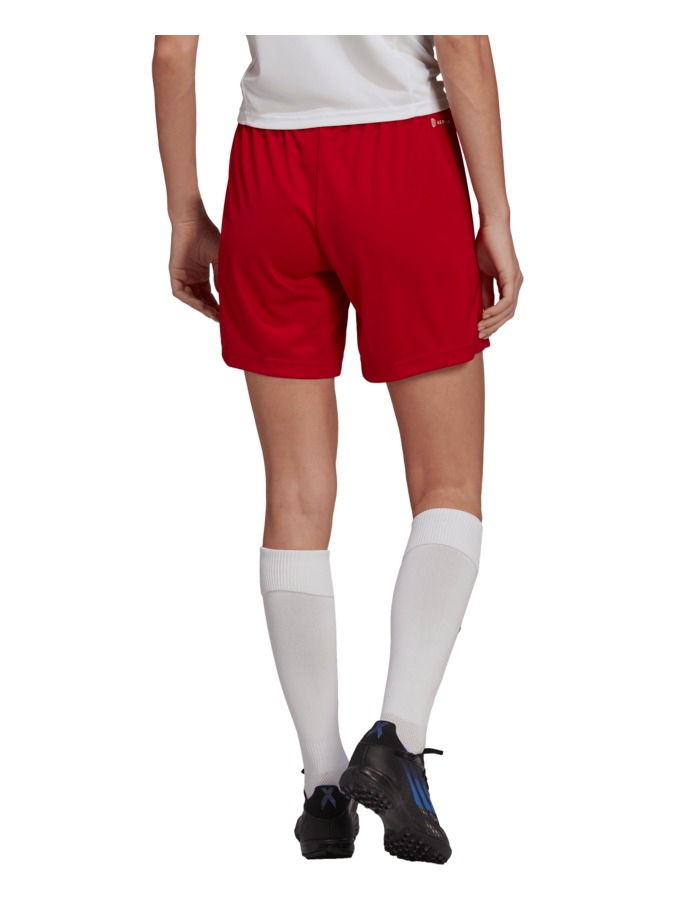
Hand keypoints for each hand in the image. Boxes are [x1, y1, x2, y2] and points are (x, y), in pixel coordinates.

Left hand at [168, 214, 219, 321]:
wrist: (193, 221)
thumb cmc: (207, 234)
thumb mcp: (219, 259)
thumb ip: (220, 277)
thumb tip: (224, 295)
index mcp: (201, 272)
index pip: (209, 294)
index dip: (217, 304)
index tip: (226, 312)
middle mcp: (191, 276)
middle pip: (201, 299)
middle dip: (210, 309)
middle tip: (220, 318)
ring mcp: (182, 275)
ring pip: (191, 298)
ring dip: (201, 308)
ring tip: (213, 315)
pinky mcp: (175, 273)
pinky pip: (180, 293)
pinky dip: (191, 301)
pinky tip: (202, 305)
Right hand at [475, 221, 522, 339]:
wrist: (491, 226)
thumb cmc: (485, 245)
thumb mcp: (481, 274)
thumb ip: (484, 291)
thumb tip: (481, 310)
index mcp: (510, 283)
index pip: (505, 310)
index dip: (493, 322)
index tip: (479, 329)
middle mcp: (516, 283)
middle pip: (508, 314)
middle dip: (493, 326)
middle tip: (478, 334)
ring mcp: (516, 280)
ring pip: (509, 310)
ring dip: (494, 322)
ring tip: (479, 328)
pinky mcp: (511, 276)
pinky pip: (507, 300)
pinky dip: (496, 310)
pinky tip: (485, 315)